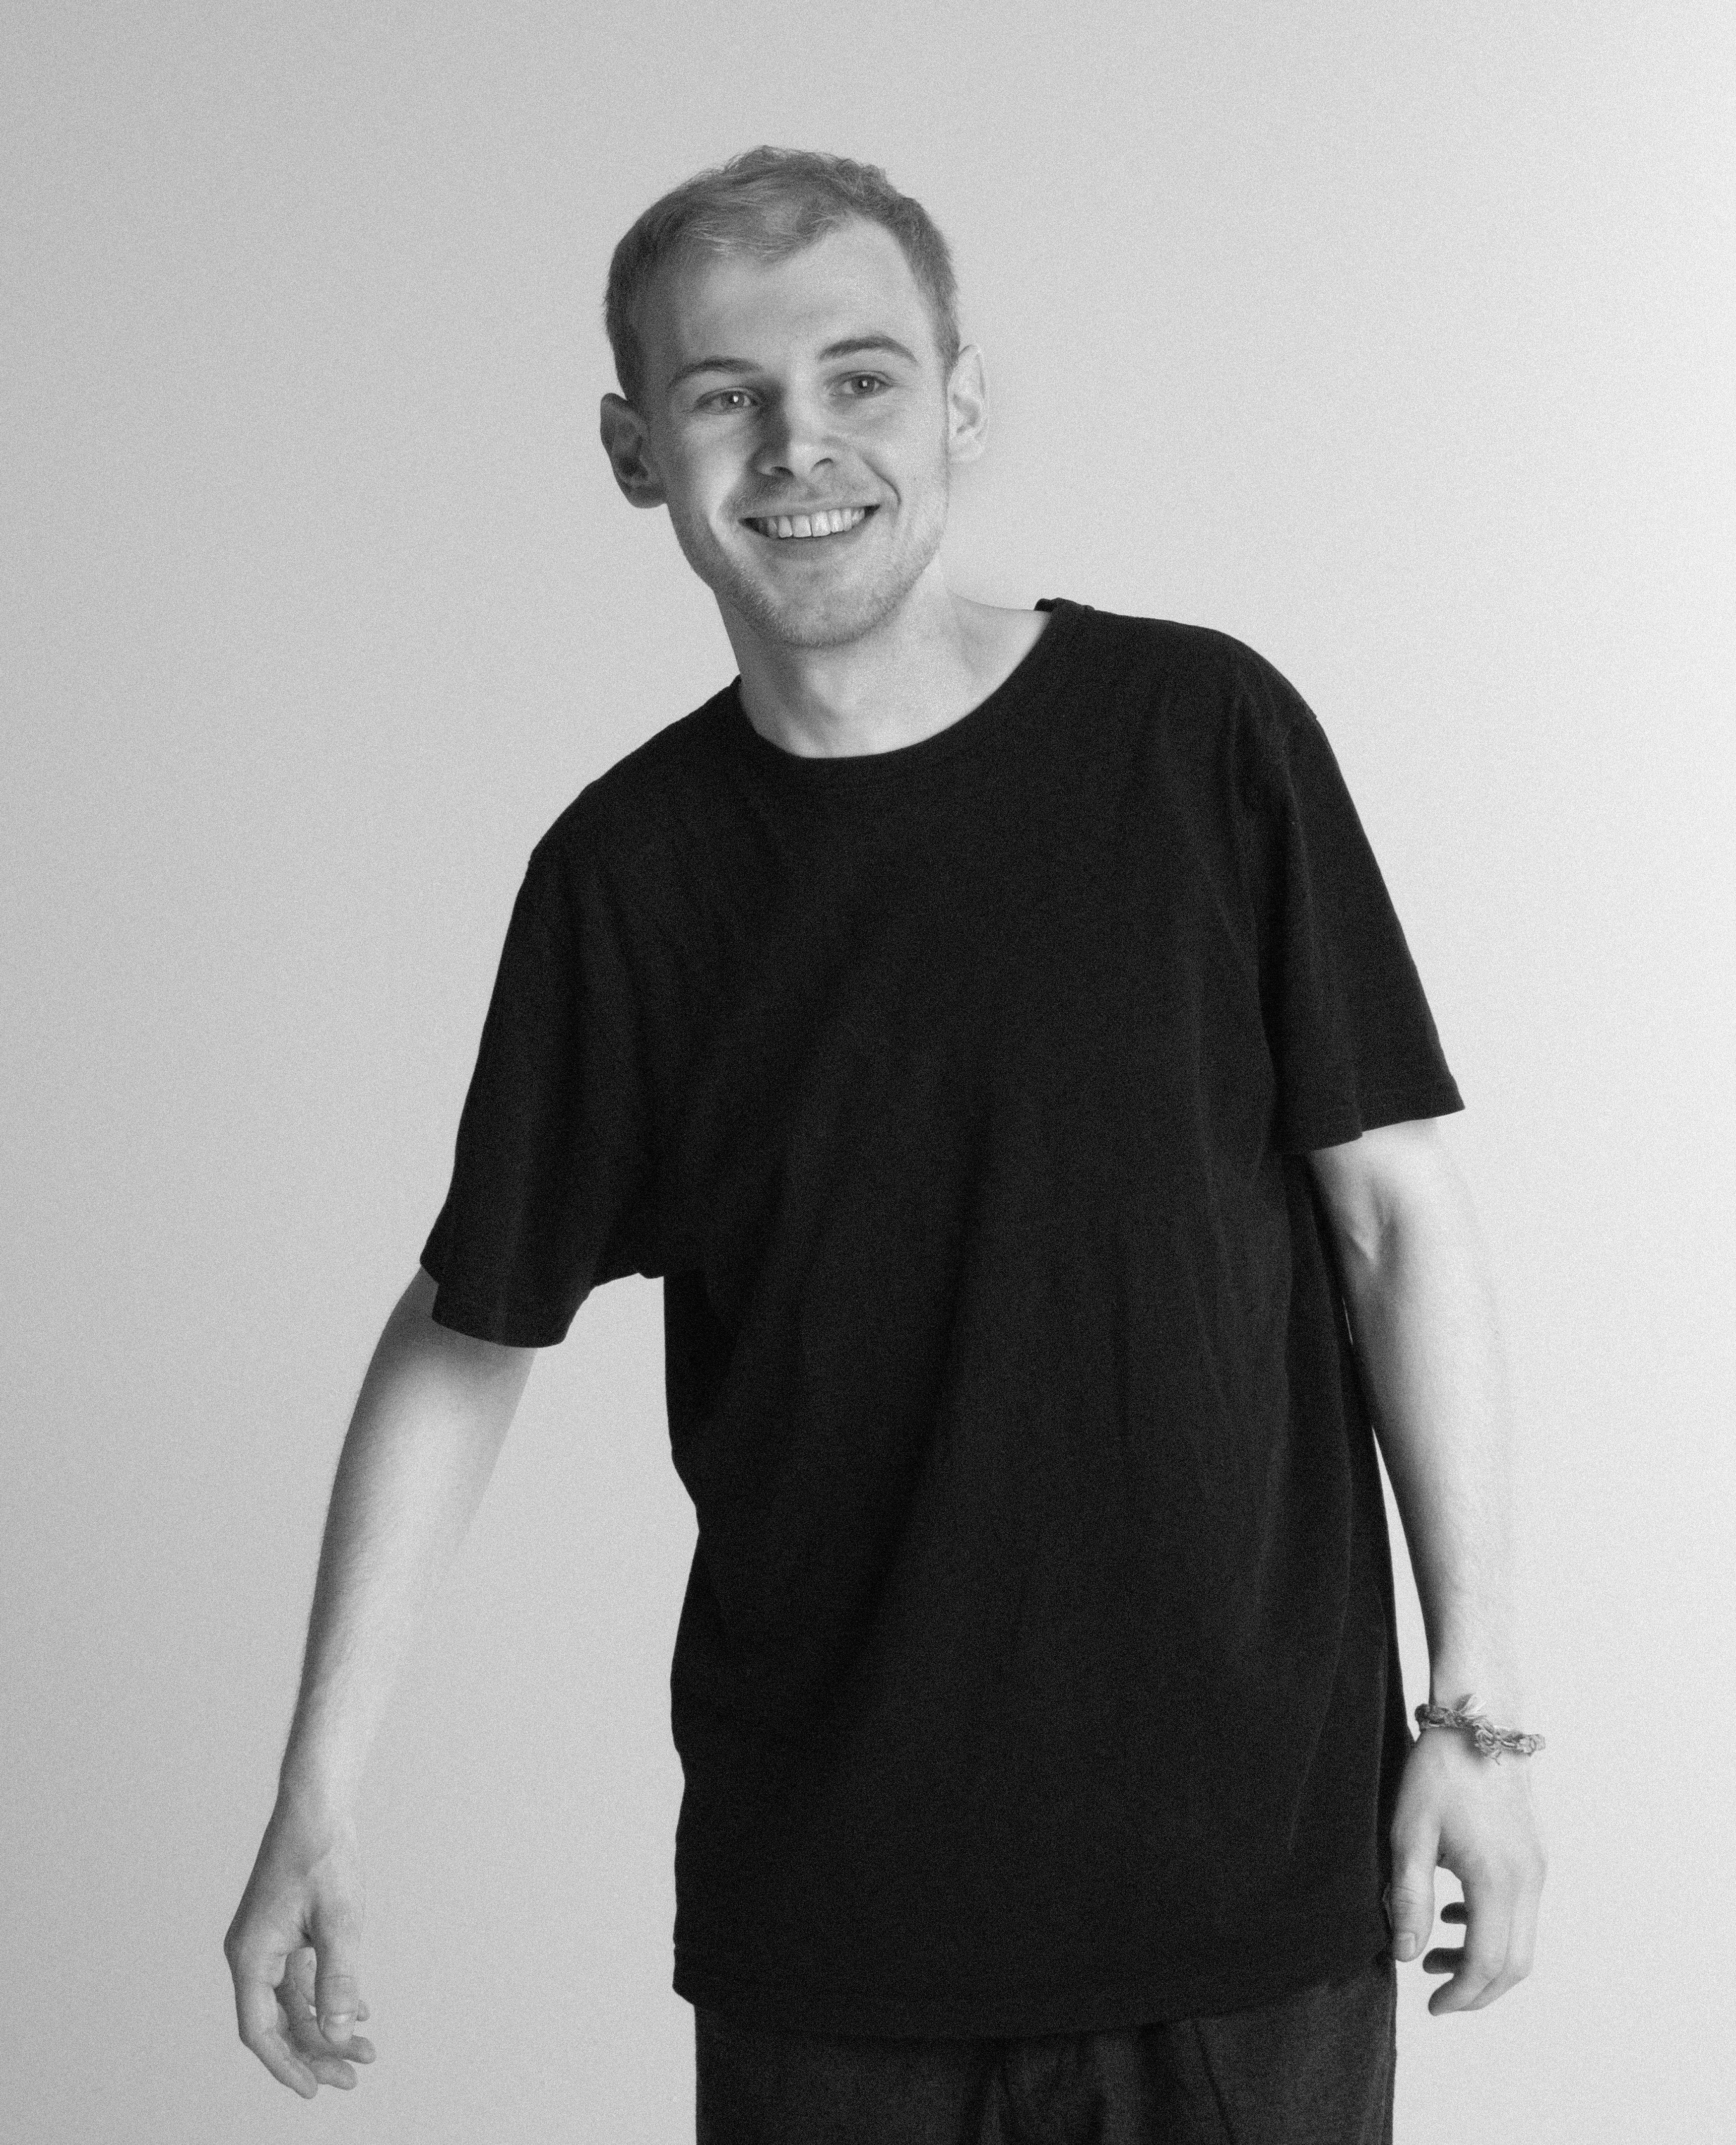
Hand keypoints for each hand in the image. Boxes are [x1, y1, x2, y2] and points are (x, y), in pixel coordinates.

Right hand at [224, 1798, 376, 2095]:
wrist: (317, 1804)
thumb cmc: (324, 1854)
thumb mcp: (340, 1919)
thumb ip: (339, 1979)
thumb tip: (340, 2032)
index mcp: (251, 1955)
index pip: (261, 2031)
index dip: (287, 2065)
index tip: (315, 2090)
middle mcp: (252, 1954)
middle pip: (279, 2022)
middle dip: (316, 2052)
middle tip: (356, 2075)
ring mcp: (268, 1944)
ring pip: (294, 2003)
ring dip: (328, 2026)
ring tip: (367, 2051)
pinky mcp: (286, 1932)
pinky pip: (302, 1980)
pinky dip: (327, 1998)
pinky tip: (359, 2013)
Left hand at [1385, 1724, 1546, 2014]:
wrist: (1478, 1719)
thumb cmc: (1438, 1771)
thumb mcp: (1409, 1835)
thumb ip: (1409, 1899)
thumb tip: (1406, 1955)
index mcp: (1498, 1881)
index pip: (1487, 1964)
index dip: (1460, 1995)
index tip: (1430, 2006)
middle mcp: (1528, 1879)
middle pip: (1514, 1963)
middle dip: (1477, 1990)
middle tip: (1436, 1994)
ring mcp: (1535, 1866)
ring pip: (1521, 1939)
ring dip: (1484, 1960)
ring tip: (1436, 1956)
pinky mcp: (1532, 1852)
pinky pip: (1520, 1910)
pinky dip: (1491, 1928)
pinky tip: (1454, 1914)